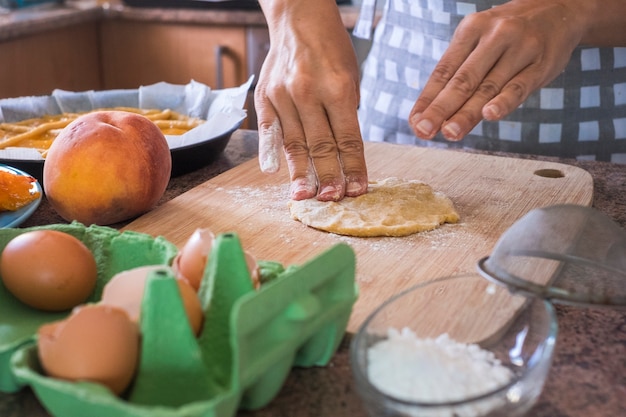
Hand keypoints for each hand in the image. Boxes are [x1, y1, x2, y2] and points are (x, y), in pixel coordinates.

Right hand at [255, 0, 367, 200]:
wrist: (299, 19)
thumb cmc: (331, 49)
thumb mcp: (351, 77)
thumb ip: (346, 113)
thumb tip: (343, 151)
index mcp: (337, 87)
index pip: (348, 138)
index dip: (354, 167)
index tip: (357, 190)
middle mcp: (308, 92)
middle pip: (320, 145)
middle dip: (329, 177)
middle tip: (333, 200)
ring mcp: (283, 95)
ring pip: (294, 143)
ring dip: (301, 173)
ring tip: (306, 196)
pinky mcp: (265, 96)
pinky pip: (269, 129)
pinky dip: (270, 152)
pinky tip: (273, 172)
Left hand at [409, 0, 594, 140]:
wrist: (560, 9)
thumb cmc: (508, 34)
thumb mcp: (480, 40)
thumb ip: (459, 72)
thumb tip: (429, 111)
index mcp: (471, 29)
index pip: (444, 70)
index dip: (427, 99)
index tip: (415, 123)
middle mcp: (494, 36)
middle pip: (462, 80)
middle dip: (441, 108)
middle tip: (425, 130)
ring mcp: (519, 48)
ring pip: (488, 86)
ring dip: (467, 113)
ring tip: (450, 132)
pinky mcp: (541, 63)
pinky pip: (520, 86)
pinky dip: (504, 101)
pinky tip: (490, 115)